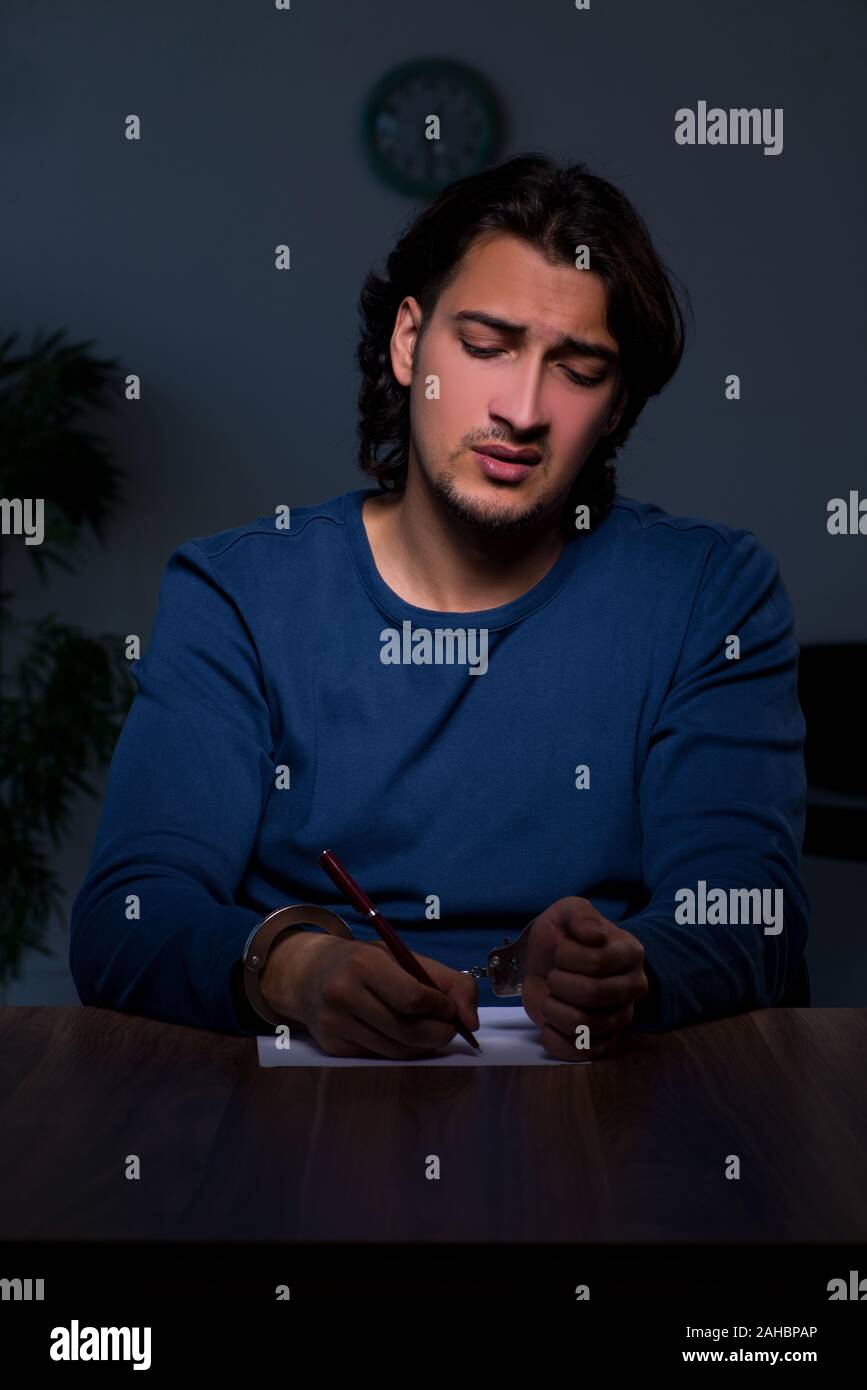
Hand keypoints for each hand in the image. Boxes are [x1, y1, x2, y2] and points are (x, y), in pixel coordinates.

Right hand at [263, 932, 480, 1058]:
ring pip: (396, 1050)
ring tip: (427, 1029)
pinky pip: (380, 1056)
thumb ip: (448, 982)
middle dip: (439, 1033)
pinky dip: (399, 1050)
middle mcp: (343, 994)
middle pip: (408, 1031)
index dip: (442, 1008)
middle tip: (448, 1027)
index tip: (450, 1008)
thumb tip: (471, 1022)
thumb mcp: (403, 957)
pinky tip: (400, 1034)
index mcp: (363, 964)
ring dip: (422, 1045)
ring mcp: (335, 1024)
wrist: (309, 974)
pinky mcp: (333, 1047)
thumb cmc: (366, 963)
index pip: (414, 998)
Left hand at [522, 897, 648, 1060]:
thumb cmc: (561, 938)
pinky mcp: (604, 1044)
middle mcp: (633, 987)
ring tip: (552, 997)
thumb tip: (596, 936)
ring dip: (553, 1009)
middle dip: (558, 983)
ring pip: (583, 1025)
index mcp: (631, 953)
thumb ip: (580, 916)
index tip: (561, 951)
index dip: (567, 957)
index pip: (597, 961)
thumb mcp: (566, 912)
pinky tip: (550, 1023)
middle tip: (554, 976)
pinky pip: (580, 1053)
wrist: (545, 965)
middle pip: (591, 994)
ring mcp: (621, 1018)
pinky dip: (554, 1039)